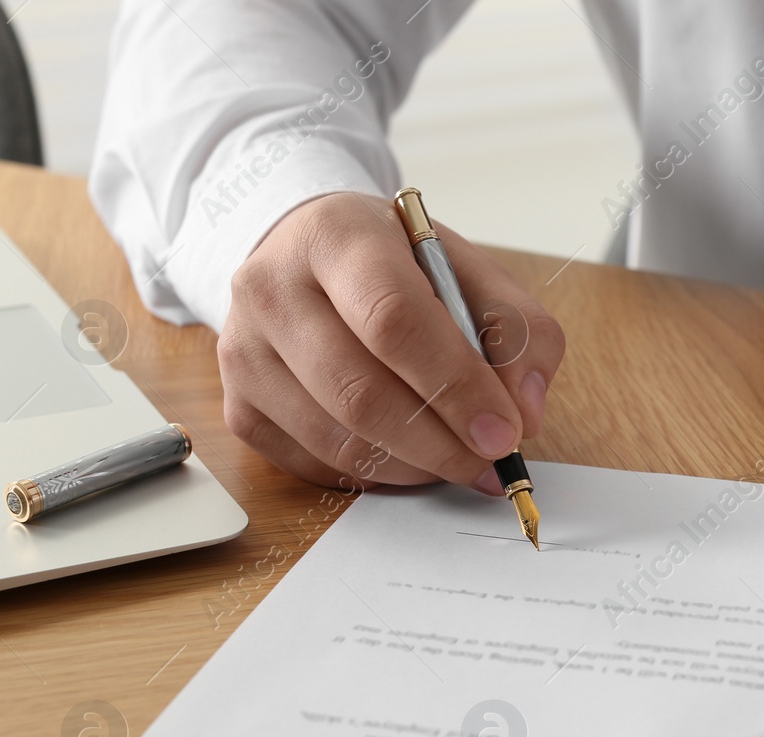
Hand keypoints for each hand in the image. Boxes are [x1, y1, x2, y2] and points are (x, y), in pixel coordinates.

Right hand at [218, 193, 563, 488]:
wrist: (308, 257)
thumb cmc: (398, 267)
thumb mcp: (469, 271)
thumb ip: (518, 331)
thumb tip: (525, 412)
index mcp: (336, 235)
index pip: (393, 320)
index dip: (455, 385)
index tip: (503, 432)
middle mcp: (271, 287)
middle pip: (360, 392)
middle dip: (440, 442)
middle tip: (492, 463)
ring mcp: (243, 351)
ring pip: (336, 439)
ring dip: (413, 467)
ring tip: (459, 461)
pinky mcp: (239, 405)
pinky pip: (314, 464)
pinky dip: (374, 475)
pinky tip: (408, 457)